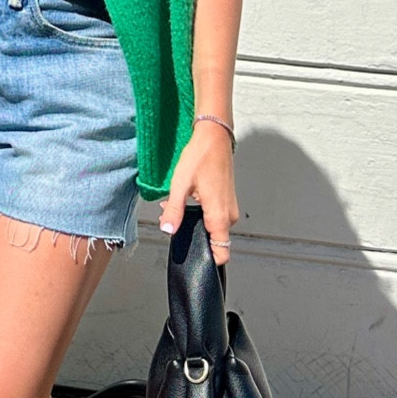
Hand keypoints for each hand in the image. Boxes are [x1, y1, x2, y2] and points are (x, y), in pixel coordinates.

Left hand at [160, 122, 238, 264]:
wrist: (213, 138)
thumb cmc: (200, 157)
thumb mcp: (180, 185)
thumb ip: (174, 210)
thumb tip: (167, 229)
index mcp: (220, 215)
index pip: (222, 252)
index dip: (207, 259)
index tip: (191, 257)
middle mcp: (229, 215)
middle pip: (214, 241)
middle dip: (192, 235)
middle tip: (173, 221)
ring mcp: (230, 208)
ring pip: (212, 227)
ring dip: (194, 222)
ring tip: (177, 206)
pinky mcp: (227, 201)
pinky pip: (214, 216)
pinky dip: (199, 213)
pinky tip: (187, 200)